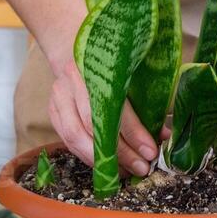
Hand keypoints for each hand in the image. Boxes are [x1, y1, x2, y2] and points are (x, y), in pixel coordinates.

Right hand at [47, 60, 160, 176]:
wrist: (73, 45)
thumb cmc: (109, 61)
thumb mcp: (130, 72)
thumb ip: (146, 101)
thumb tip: (164, 135)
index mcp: (98, 66)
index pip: (116, 105)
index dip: (134, 132)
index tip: (151, 150)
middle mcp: (74, 80)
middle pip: (94, 125)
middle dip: (119, 152)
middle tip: (140, 167)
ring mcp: (59, 95)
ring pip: (75, 136)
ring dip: (101, 160)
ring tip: (124, 172)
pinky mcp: (52, 110)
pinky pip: (67, 140)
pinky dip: (87, 156)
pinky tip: (105, 165)